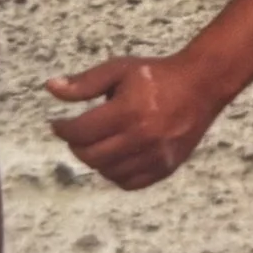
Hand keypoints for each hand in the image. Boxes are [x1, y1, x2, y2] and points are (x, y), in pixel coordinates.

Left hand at [46, 50, 232, 188]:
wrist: (201, 85)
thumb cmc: (156, 75)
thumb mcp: (119, 70)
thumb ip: (84, 83)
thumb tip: (51, 88)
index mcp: (128, 111)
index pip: (81, 132)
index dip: (62, 129)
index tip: (57, 124)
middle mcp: (142, 138)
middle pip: (91, 156)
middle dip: (76, 145)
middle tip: (76, 134)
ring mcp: (155, 156)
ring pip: (107, 172)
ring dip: (94, 159)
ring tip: (95, 143)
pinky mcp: (166, 168)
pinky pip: (128, 183)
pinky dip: (114, 173)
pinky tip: (114, 157)